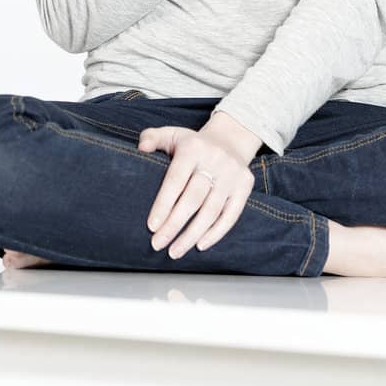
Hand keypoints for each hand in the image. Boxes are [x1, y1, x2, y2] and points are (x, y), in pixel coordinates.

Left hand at [138, 126, 253, 258]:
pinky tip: (200, 245)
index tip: (151, 227)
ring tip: (175, 251)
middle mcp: (215, 160)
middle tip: (158, 244)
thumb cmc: (193, 144)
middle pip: (193, 199)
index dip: (163, 205)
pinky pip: (231, 215)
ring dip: (192, 235)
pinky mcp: (245, 186)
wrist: (230, 139)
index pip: (176, 180)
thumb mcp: (171, 134)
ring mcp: (232, 174)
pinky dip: (216, 233)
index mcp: (193, 148)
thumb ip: (151, 138)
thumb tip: (141, 149)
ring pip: (211, 211)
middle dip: (174, 225)